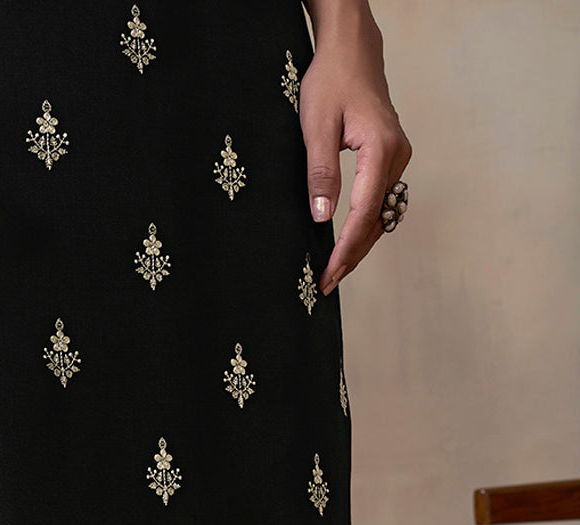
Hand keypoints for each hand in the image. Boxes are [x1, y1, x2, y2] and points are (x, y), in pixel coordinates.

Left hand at [300, 9, 410, 294]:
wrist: (350, 51)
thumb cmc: (331, 81)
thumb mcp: (316, 126)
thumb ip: (320, 173)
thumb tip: (323, 217)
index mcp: (381, 150)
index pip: (364, 213)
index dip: (346, 249)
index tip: (330, 274)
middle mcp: (397, 156)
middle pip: (377, 220)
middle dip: (353, 255)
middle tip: (328, 284)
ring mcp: (397, 157)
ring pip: (381, 213)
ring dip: (360, 244)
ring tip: (336, 271)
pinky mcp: (390, 157)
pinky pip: (380, 200)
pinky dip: (365, 224)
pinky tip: (348, 241)